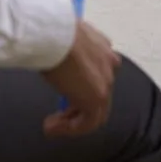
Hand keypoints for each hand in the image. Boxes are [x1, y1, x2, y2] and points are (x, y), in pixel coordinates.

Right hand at [41, 20, 120, 137]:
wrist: (54, 34)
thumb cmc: (52, 32)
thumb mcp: (63, 38)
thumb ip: (68, 49)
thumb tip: (55, 57)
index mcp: (103, 47)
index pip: (98, 73)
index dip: (81, 88)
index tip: (64, 95)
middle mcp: (109, 64)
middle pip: (98, 94)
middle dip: (77, 108)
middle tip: (58, 116)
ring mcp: (106, 82)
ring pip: (94, 112)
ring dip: (72, 123)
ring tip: (50, 126)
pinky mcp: (96, 98)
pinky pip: (87, 123)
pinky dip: (70, 129)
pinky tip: (51, 128)